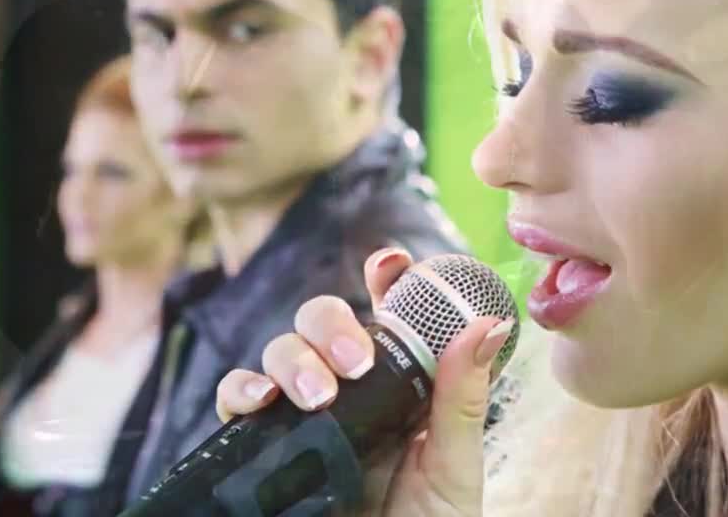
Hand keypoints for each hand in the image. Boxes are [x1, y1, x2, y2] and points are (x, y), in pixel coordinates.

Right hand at [215, 248, 511, 516]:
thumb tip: (489, 324)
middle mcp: (348, 388)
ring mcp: (305, 413)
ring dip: (293, 358)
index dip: (385, 278)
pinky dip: (240, 389)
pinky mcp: (268, 444)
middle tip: (354, 363)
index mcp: (398, 381)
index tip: (391, 264)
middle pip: (322, 320)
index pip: (385, 313)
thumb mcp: (455, 463)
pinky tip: (259, 401)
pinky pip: (238, 400)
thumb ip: (463, 396)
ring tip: (317, 395)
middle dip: (332, 325)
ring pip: (281, 350)